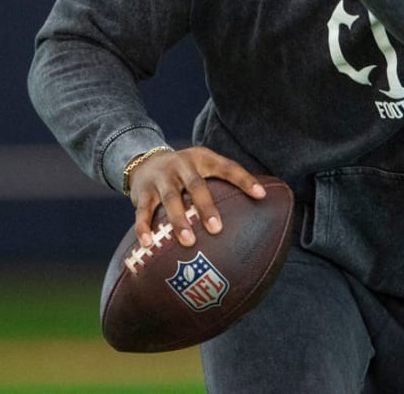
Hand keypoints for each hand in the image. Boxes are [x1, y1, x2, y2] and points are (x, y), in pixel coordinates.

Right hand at [126, 145, 265, 248]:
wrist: (145, 160)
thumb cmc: (186, 172)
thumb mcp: (203, 168)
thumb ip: (225, 184)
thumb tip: (260, 207)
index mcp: (203, 159)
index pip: (227, 167)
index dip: (244, 180)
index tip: (261, 195)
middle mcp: (182, 166)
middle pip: (196, 185)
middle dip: (206, 207)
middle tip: (217, 229)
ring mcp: (162, 178)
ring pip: (170, 199)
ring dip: (179, 221)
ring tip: (188, 242)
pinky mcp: (143, 191)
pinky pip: (143, 210)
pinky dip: (144, 227)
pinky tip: (148, 244)